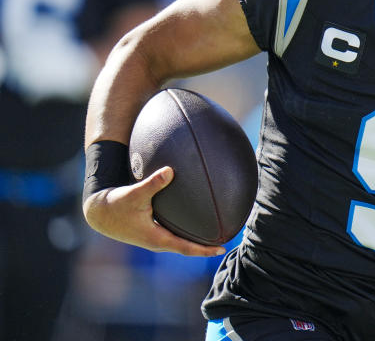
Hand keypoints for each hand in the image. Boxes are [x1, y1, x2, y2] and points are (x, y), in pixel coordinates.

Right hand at [82, 166, 225, 256]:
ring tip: (217, 234)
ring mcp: (156, 238)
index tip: (222, 249)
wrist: (100, 213)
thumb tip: (170, 170)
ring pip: (181, 242)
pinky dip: (187, 230)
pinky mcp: (153, 232)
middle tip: (228, 241)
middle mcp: (158, 242)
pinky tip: (196, 220)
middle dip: (206, 247)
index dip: (204, 250)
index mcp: (157, 238)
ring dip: (198, 240)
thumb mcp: (135, 194)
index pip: (186, 248)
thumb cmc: (117, 204)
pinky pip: (175, 234)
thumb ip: (153, 183)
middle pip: (187, 248)